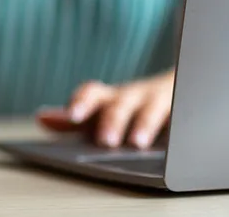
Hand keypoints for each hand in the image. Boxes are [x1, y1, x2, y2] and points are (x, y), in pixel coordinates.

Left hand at [36, 70, 173, 149]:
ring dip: (143, 123)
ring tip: (137, 142)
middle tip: (105, 140)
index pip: (92, 93)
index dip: (82, 103)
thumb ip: (74, 119)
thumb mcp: (103, 112)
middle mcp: (134, 97)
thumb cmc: (134, 107)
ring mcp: (160, 103)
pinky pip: (183, 114)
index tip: (73, 116)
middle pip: (121, 103)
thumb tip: (43, 119)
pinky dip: (180, 125)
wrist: (183, 87)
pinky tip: (181, 137)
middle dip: (112, 119)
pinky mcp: (185, 110)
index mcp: (111, 98)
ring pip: (152, 108)